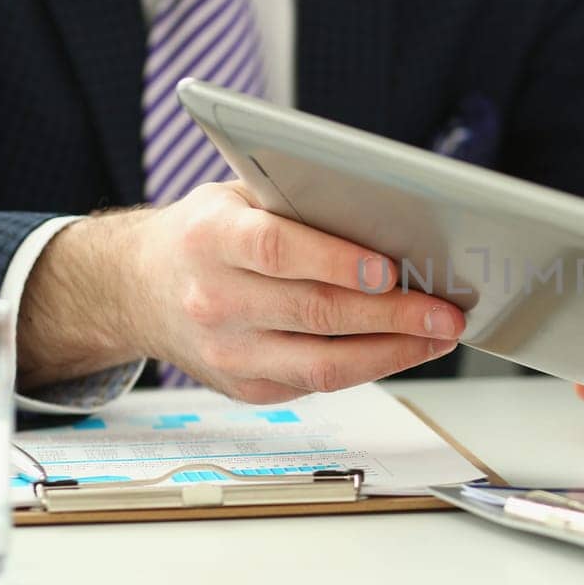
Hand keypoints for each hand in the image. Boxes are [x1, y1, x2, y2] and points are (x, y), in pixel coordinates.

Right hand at [18, 182, 464, 400]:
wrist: (139, 289)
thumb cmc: (206, 235)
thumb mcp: (237, 197)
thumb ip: (296, 201)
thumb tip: (385, 215)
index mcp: (209, 238)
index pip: (277, 251)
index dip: (336, 262)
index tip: (390, 268)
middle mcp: (213, 299)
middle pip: (314, 313)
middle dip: (391, 315)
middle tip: (444, 311)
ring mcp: (228, 352)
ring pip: (322, 363)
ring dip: (392, 351)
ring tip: (439, 336)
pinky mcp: (246, 387)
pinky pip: (319, 382)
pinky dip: (369, 366)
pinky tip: (404, 349)